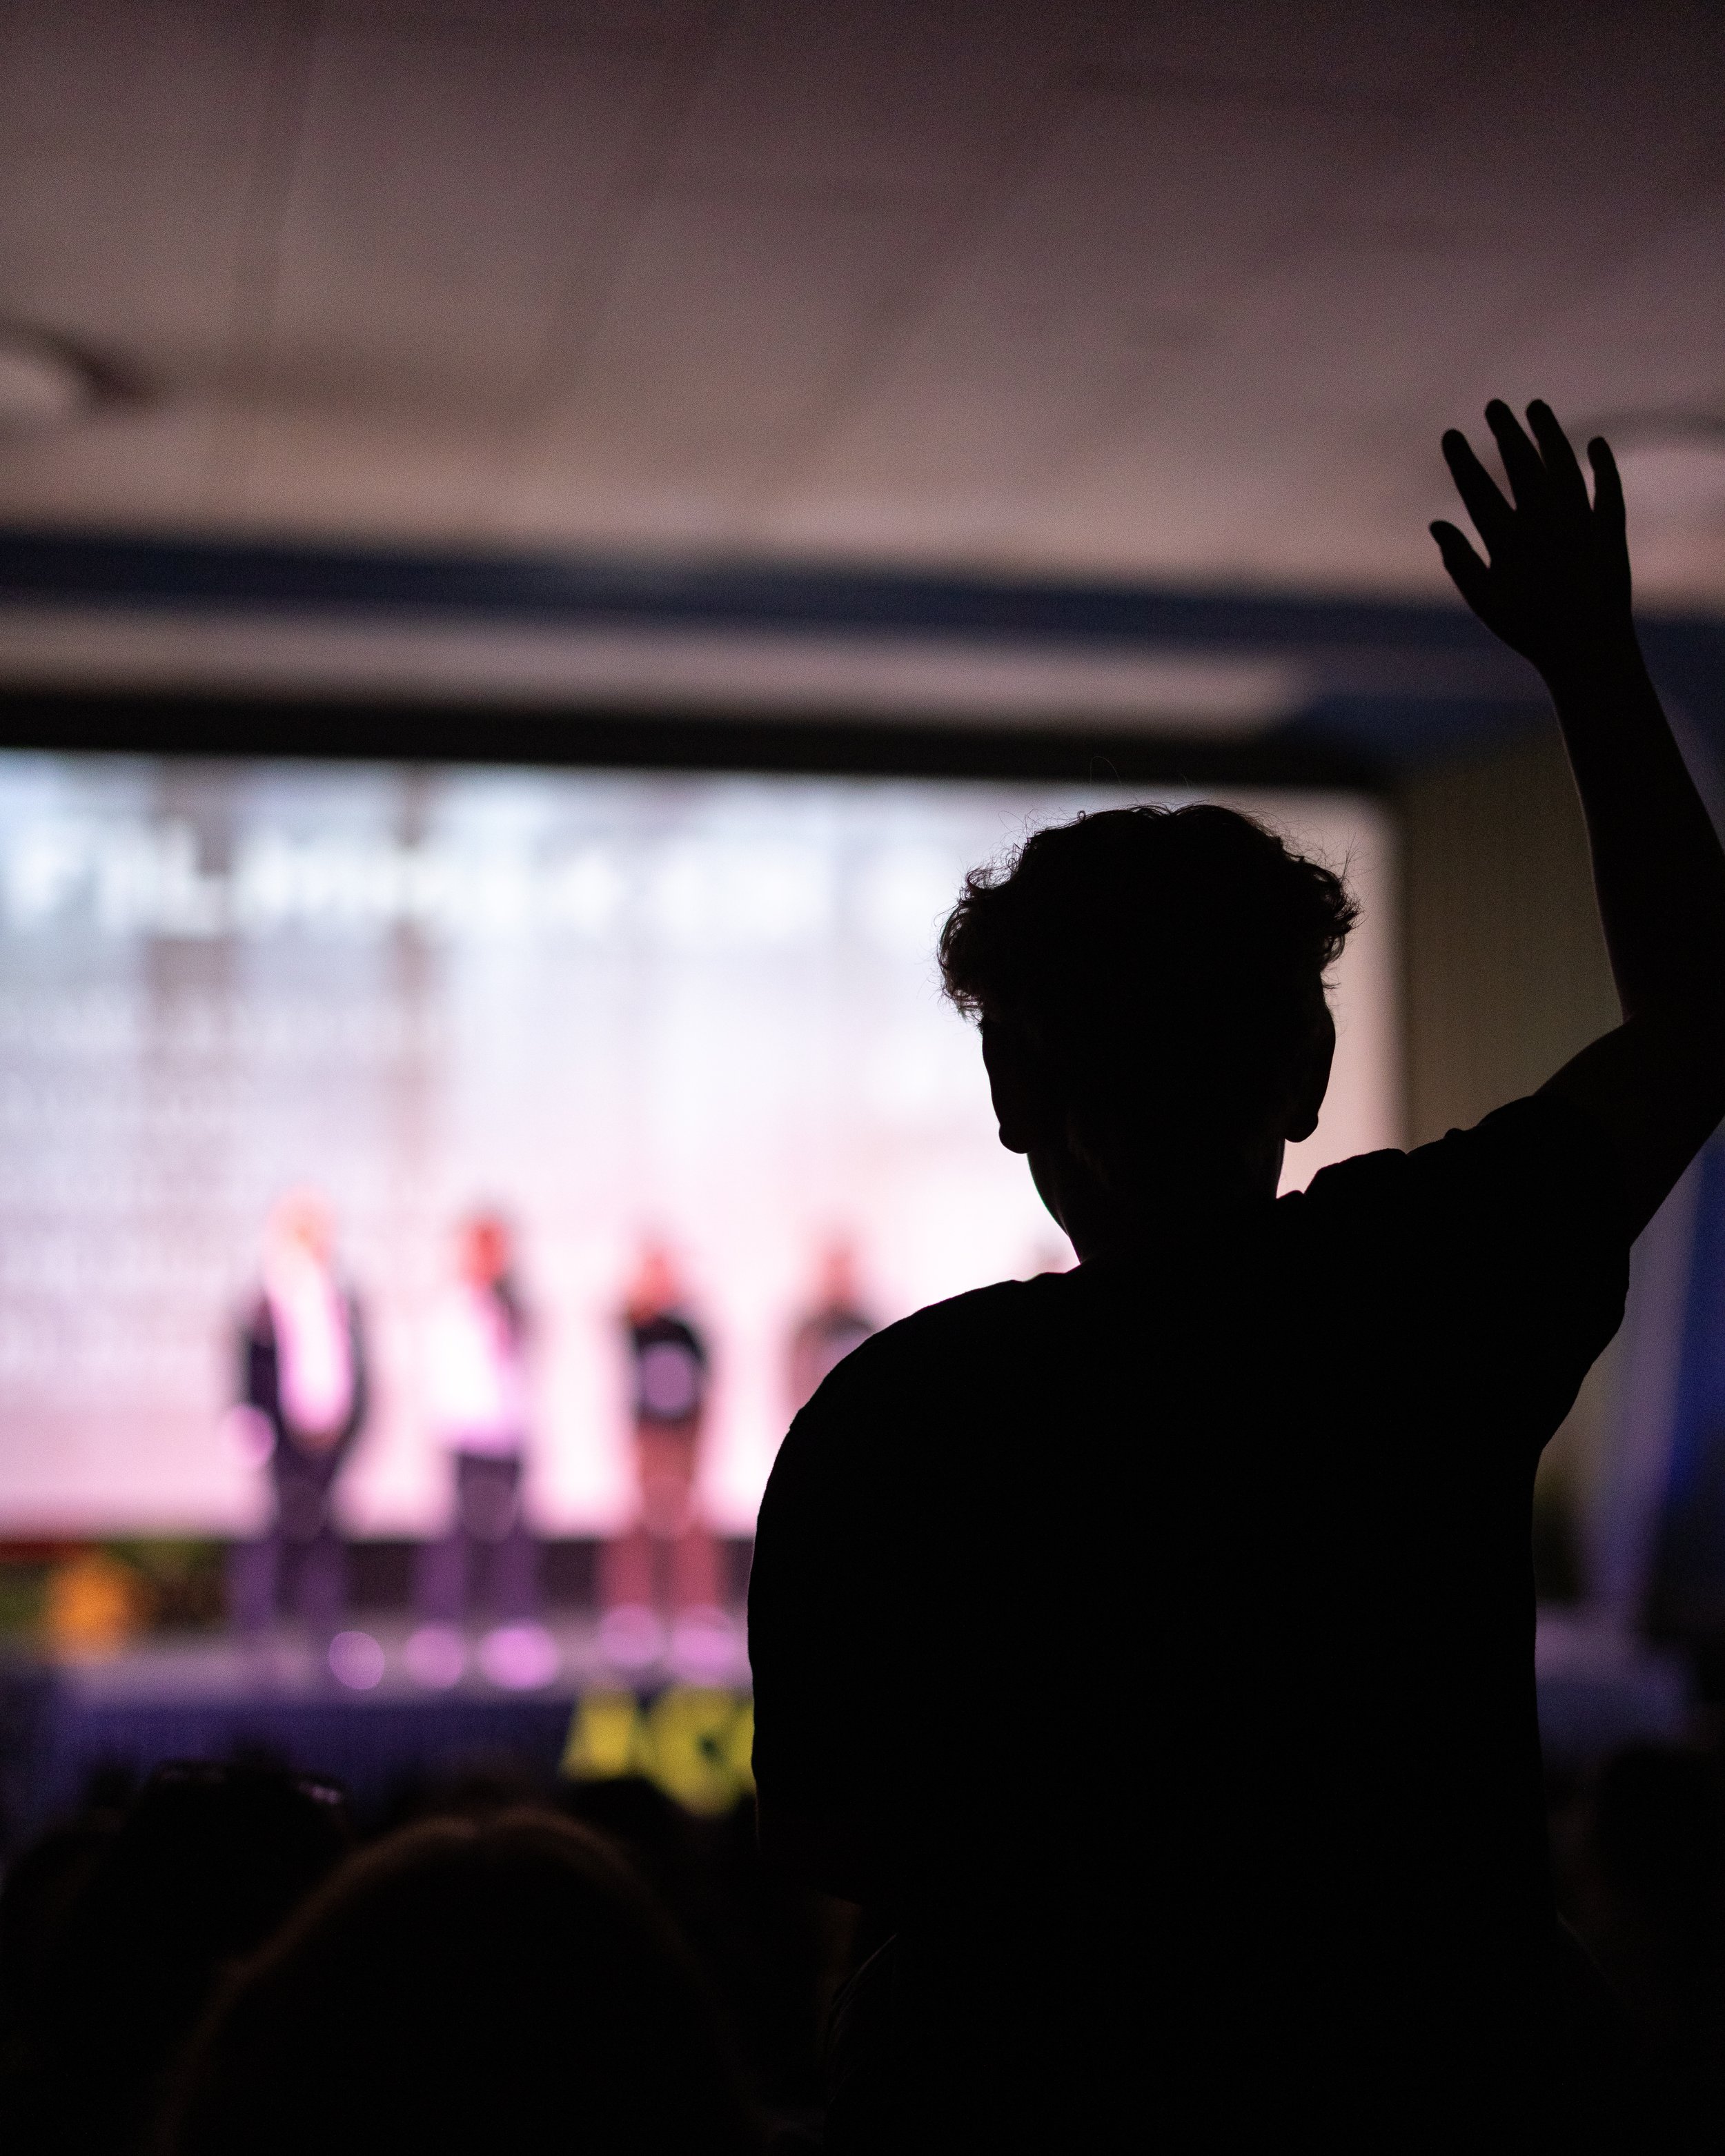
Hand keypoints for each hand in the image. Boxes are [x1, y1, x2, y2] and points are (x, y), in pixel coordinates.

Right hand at [1431, 400, 1634, 679]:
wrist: (1587, 649)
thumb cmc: (1529, 629)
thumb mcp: (1485, 601)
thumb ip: (1460, 561)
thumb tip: (1436, 523)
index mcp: (1508, 543)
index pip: (1479, 490)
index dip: (1462, 461)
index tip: (1452, 435)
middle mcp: (1545, 525)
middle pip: (1522, 466)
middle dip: (1506, 432)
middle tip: (1494, 406)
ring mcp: (1580, 524)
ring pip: (1564, 466)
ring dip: (1549, 433)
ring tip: (1535, 407)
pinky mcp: (1610, 530)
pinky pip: (1607, 489)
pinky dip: (1603, 465)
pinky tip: (1596, 443)